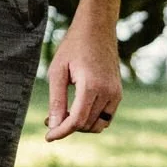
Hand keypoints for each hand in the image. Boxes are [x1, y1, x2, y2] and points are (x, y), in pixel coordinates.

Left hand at [46, 20, 123, 140]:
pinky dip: (91, 120)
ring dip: (80, 126)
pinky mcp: (118, 93)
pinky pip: (106, 117)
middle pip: (86, 124)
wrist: (97, 29)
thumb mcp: (57, 71)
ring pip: (98, 125)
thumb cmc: (73, 46)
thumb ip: (56, 100)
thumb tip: (53, 125)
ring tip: (62, 115)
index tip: (48, 137)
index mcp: (91, 86)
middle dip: (67, 127)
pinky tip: (76, 110)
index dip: (61, 131)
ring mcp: (116, 93)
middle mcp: (108, 92)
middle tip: (49, 120)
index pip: (77, 120)